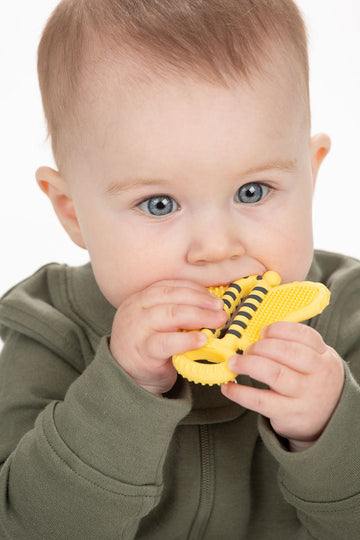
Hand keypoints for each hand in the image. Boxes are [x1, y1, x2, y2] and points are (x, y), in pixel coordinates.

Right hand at [110, 280, 226, 395]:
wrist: (127, 377)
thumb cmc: (149, 346)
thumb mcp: (158, 322)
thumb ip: (177, 310)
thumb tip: (212, 305)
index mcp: (141, 297)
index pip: (171, 285)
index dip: (196, 289)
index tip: (214, 298)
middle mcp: (136, 308)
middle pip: (172, 296)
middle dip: (201, 301)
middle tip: (221, 309)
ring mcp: (137, 328)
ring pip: (171, 314)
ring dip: (200, 316)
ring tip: (218, 321)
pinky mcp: (142, 350)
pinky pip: (166, 342)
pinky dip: (187, 340)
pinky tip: (202, 340)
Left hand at [221, 321, 344, 450]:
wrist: (328, 421)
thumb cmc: (311, 382)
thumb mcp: (314, 361)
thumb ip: (293, 346)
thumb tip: (256, 336)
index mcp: (324, 356)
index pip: (304, 335)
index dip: (278, 329)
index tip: (263, 332)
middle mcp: (318, 375)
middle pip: (288, 352)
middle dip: (261, 347)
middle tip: (247, 350)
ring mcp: (305, 396)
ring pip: (275, 374)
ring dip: (248, 364)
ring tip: (234, 363)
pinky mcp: (289, 414)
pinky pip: (260, 400)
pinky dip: (239, 392)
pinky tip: (228, 387)